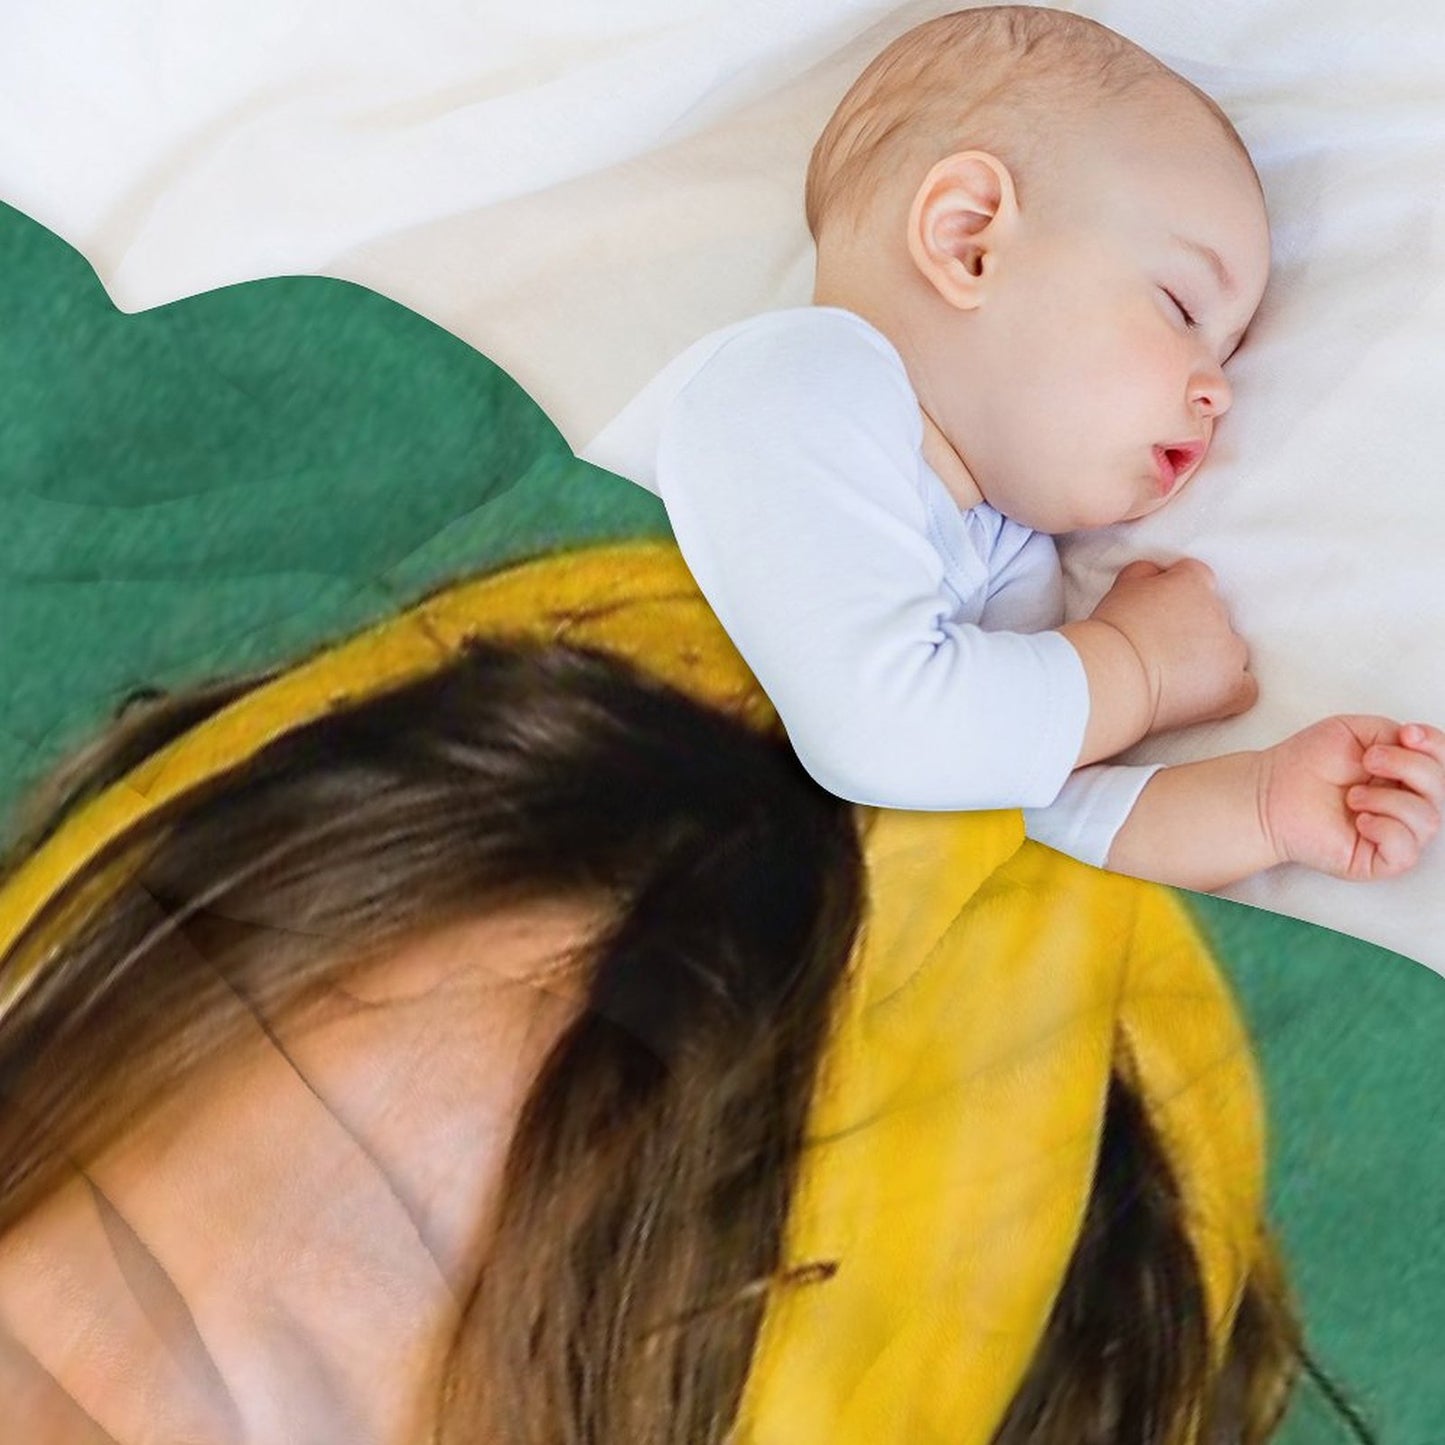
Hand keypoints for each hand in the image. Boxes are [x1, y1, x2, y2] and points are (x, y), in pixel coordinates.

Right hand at [1089, 559, 1255, 734]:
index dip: (1178, 596)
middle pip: (1215, 616)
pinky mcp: (1232, 687)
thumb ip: (1146, 574)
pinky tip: (1208, 696)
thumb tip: (1157, 574)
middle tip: (1162, 648)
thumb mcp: (1122, 586)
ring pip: (1231, 651)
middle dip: (1195, 629)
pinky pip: (1246, 687)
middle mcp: (1219, 612)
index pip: (1197, 578)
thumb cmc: (1111, 633)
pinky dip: (1231, 691)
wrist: (1113, 675)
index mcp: (1194, 582)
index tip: (1161, 613)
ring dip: (1212, 659)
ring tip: (1178, 676)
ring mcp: (1230, 651)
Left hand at [1260, 718, 1444, 880]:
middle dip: (1409, 767)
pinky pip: (1406, 851)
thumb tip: (1418, 745)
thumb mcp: (1354, 732)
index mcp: (1404, 774)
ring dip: (1388, 800)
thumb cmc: (1306, 764)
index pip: (1443, 763)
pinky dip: (1386, 830)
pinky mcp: (1377, 860)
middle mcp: (1405, 804)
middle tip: (1368, 761)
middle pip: (1442, 789)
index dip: (1436, 746)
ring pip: (1428, 820)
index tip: (1407, 734)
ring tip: (1351, 796)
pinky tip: (1359, 820)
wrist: (1269, 792)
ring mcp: (1394, 833)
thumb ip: (1393, 733)